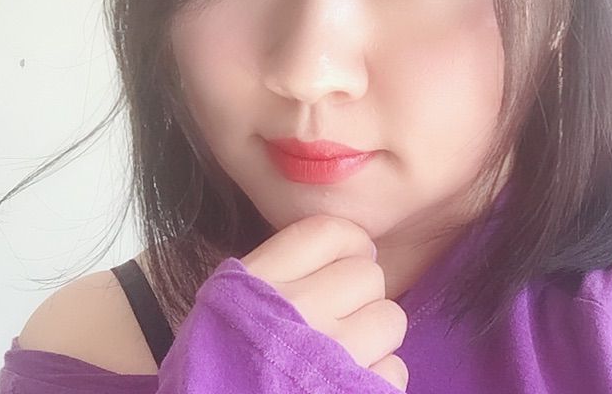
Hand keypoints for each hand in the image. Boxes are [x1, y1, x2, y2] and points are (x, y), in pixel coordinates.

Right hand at [240, 214, 408, 390]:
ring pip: (390, 318)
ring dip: (374, 335)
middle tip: (339, 315)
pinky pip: (395, 369)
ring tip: (343, 353)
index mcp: (260, 282)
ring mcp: (330, 357)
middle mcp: (297, 311)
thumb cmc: (217, 365)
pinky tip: (346, 385)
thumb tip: (348, 249)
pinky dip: (377, 378)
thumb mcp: (227, 304)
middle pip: (368, 273)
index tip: (348, 259)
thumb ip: (277, 272)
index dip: (350, 242)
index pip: (329, 233)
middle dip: (360, 293)